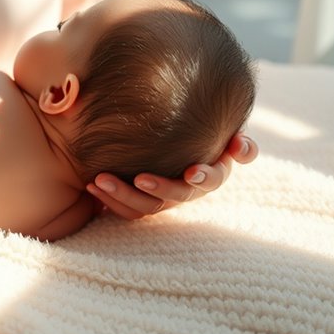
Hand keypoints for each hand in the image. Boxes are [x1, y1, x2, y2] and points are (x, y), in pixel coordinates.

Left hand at [86, 132, 258, 219]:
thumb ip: (233, 133)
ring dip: (124, 195)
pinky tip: (91, 184)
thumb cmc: (198, 123)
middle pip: (178, 195)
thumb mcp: (217, 123)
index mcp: (212, 170)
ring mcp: (165, 198)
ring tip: (100, 180)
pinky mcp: (143, 201)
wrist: (172, 132)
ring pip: (147, 206)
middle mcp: (189, 188)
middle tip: (140, 178)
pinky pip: (128, 210)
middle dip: (160, 188)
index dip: (205, 176)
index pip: (214, 177)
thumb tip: (241, 147)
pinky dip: (110, 200)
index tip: (191, 170)